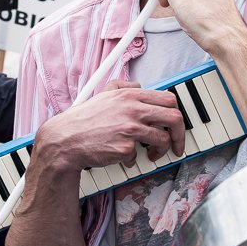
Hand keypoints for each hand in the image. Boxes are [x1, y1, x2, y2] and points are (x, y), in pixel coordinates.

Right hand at [37, 81, 185, 171]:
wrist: (66, 139)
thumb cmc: (84, 119)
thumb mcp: (102, 93)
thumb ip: (122, 85)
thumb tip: (139, 86)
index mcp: (130, 95)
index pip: (168, 100)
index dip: (176, 114)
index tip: (175, 125)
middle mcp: (133, 110)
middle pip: (174, 118)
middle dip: (180, 134)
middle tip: (177, 144)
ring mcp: (130, 129)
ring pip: (163, 140)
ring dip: (160, 151)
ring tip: (152, 155)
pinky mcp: (125, 148)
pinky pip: (139, 155)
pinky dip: (133, 159)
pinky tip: (124, 157)